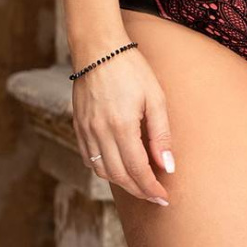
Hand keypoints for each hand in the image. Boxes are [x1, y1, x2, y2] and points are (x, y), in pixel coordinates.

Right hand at [71, 44, 174, 205]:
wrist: (99, 49)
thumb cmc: (131, 68)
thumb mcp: (155, 96)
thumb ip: (161, 133)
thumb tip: (167, 166)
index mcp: (121, 126)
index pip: (137, 170)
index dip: (151, 187)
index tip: (164, 197)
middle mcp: (100, 132)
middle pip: (119, 176)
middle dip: (138, 190)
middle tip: (154, 197)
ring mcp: (86, 130)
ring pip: (102, 170)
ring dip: (121, 183)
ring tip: (139, 185)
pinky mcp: (78, 126)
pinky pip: (89, 158)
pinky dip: (104, 169)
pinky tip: (117, 168)